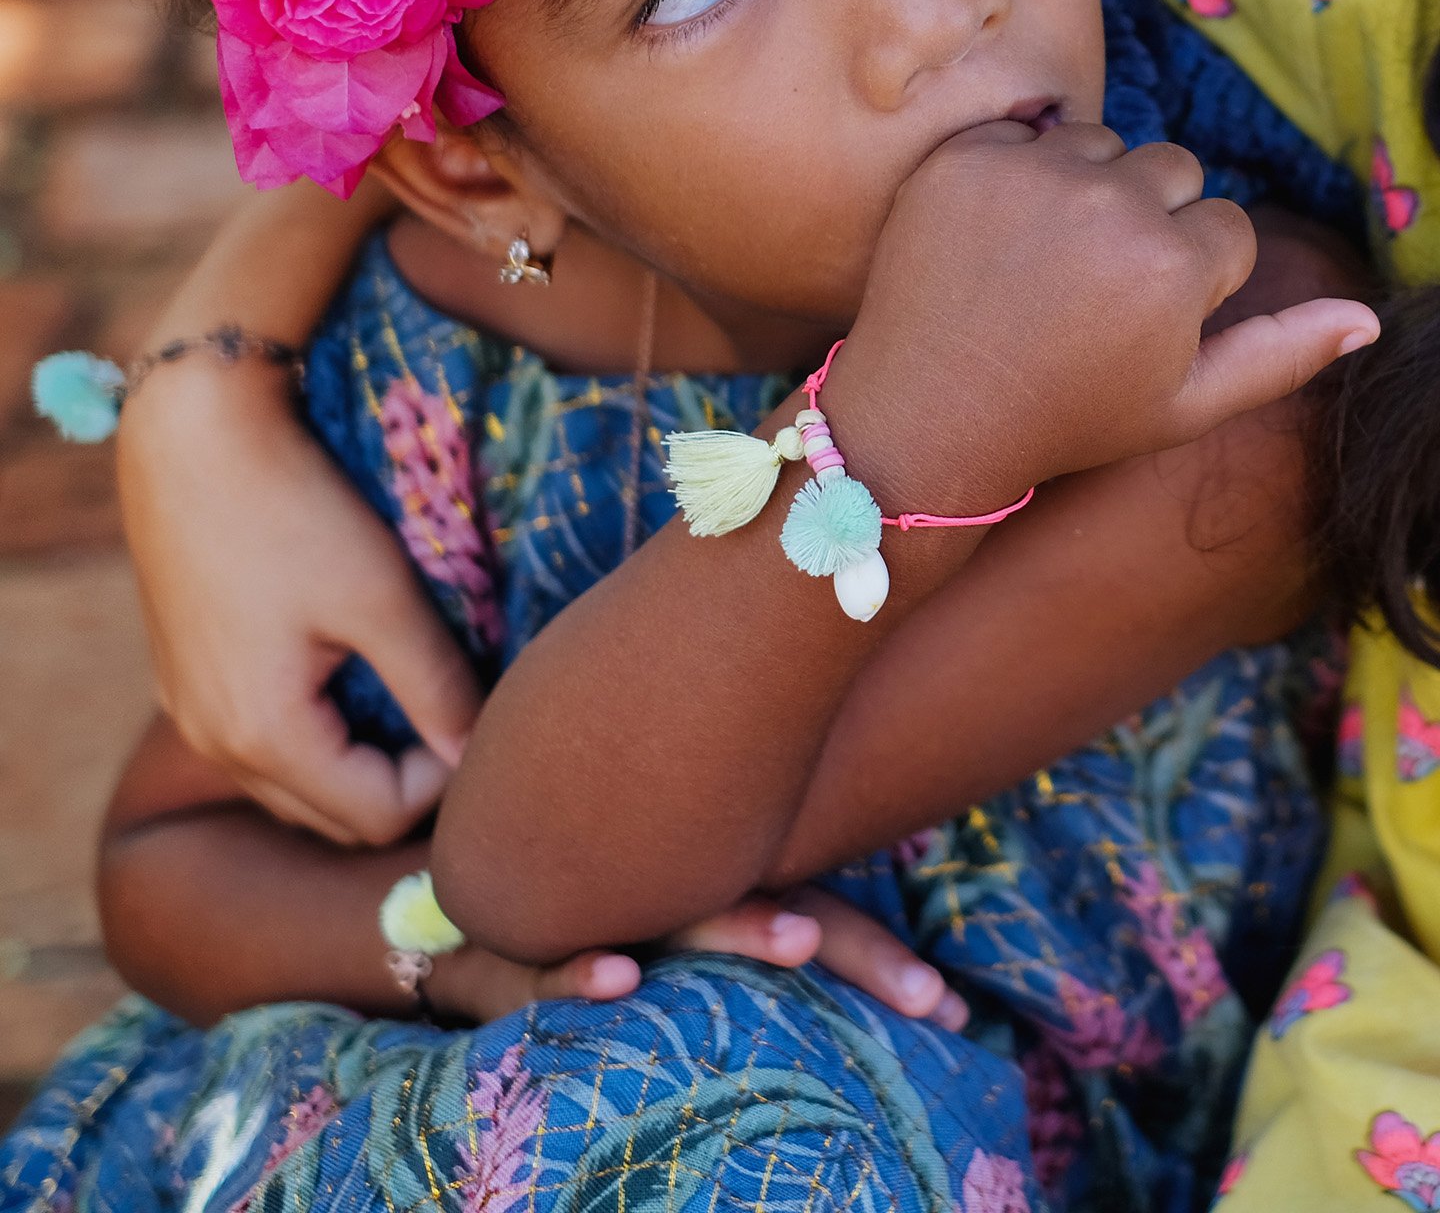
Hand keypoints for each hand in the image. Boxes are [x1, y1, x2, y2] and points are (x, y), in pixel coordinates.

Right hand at [118, 358, 481, 846]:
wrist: (191, 428)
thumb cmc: (291, 506)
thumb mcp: (380, 596)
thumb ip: (435, 685)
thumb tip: (480, 752)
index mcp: (262, 736)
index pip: (376, 816)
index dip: (442, 776)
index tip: (474, 704)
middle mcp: (214, 741)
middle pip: (331, 812)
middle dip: (401, 778)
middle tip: (449, 705)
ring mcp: (188, 709)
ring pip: (293, 779)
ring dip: (357, 756)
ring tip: (404, 685)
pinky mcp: (182, 672)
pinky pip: (259, 735)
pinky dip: (313, 725)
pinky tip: (344, 664)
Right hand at [426, 887, 965, 1028]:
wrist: (422, 886)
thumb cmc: (568, 900)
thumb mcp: (651, 911)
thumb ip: (733, 918)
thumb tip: (838, 953)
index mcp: (705, 880)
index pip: (811, 906)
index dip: (881, 953)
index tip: (955, 1011)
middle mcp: (663, 880)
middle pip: (775, 903)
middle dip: (856, 952)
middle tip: (933, 998)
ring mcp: (594, 903)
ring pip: (679, 914)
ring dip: (740, 925)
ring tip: (800, 940)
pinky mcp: (514, 936)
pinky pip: (551, 960)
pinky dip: (582, 968)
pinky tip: (620, 977)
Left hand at [829, 121, 1378, 511]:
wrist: (929, 412)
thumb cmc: (1065, 418)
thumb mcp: (1183, 405)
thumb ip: (1280, 355)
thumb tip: (1365, 319)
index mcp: (1173, 265)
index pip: (1226, 226)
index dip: (1192, 277)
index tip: (1140, 318)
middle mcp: (1107, 204)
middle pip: (1173, 168)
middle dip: (1151, 216)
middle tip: (1096, 285)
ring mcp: (1029, 173)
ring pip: (1102, 143)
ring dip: (1089, 185)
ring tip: (1048, 260)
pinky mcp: (964, 157)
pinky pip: (1025, 134)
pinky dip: (1020, 172)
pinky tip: (999, 237)